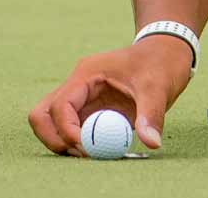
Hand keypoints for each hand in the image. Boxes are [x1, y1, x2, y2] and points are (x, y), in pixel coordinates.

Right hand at [26, 36, 193, 156]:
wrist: (164, 53)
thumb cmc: (159, 63)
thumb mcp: (158, 87)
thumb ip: (151, 115)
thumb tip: (151, 142)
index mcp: (86, 74)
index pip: (61, 105)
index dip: (68, 130)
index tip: (88, 148)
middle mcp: (77, 86)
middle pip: (43, 115)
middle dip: (54, 139)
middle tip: (82, 154)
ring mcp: (80, 99)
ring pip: (51, 124)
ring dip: (63, 142)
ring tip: (93, 152)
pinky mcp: (89, 111)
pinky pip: (72, 130)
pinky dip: (78, 143)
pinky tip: (101, 149)